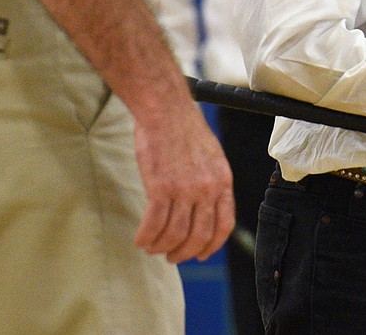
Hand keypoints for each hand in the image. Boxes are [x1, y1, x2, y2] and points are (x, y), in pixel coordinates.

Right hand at [132, 100, 235, 262]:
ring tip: (152, 247)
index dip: (212, 245)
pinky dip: (146, 237)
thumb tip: (205, 207)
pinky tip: (140, 239)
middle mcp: (207, 188)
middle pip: (199, 236)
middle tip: (171, 256)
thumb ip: (211, 181)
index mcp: (222, 179)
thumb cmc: (183, 127)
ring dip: (162, 247)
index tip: (200, 254)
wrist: (165, 108)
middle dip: (184, 252)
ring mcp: (185, 189)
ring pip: (175, 234)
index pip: (224, 224)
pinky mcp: (161, 188)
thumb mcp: (211, 154)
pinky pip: (154, 225)